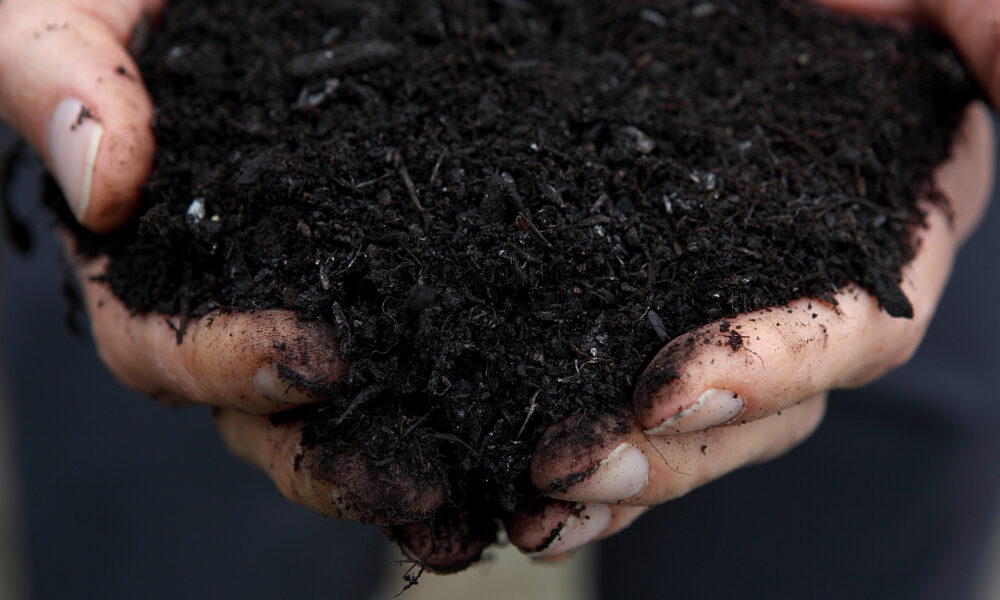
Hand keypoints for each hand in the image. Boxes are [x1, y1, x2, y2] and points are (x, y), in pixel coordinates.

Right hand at [0, 0, 450, 552]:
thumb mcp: (72, 5)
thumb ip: (60, 72)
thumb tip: (105, 182)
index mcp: (148, 256)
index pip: (162, 349)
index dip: (229, 367)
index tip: (315, 359)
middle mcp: (232, 293)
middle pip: (266, 414)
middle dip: (333, 461)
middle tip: (417, 491)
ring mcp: (315, 288)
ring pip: (350, 406)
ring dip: (407, 460)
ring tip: (474, 498)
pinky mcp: (392, 264)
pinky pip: (420, 346)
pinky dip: (458, 397)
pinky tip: (511, 425)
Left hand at [506, 0, 998, 556]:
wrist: (733, 18)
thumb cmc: (835, 12)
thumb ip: (981, 24)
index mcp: (885, 235)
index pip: (848, 331)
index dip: (769, 370)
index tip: (669, 393)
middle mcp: (810, 299)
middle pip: (762, 414)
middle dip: (671, 455)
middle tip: (569, 471)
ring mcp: (730, 318)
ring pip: (693, 433)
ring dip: (617, 481)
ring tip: (532, 514)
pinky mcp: (651, 317)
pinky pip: (625, 403)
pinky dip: (581, 453)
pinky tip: (512, 492)